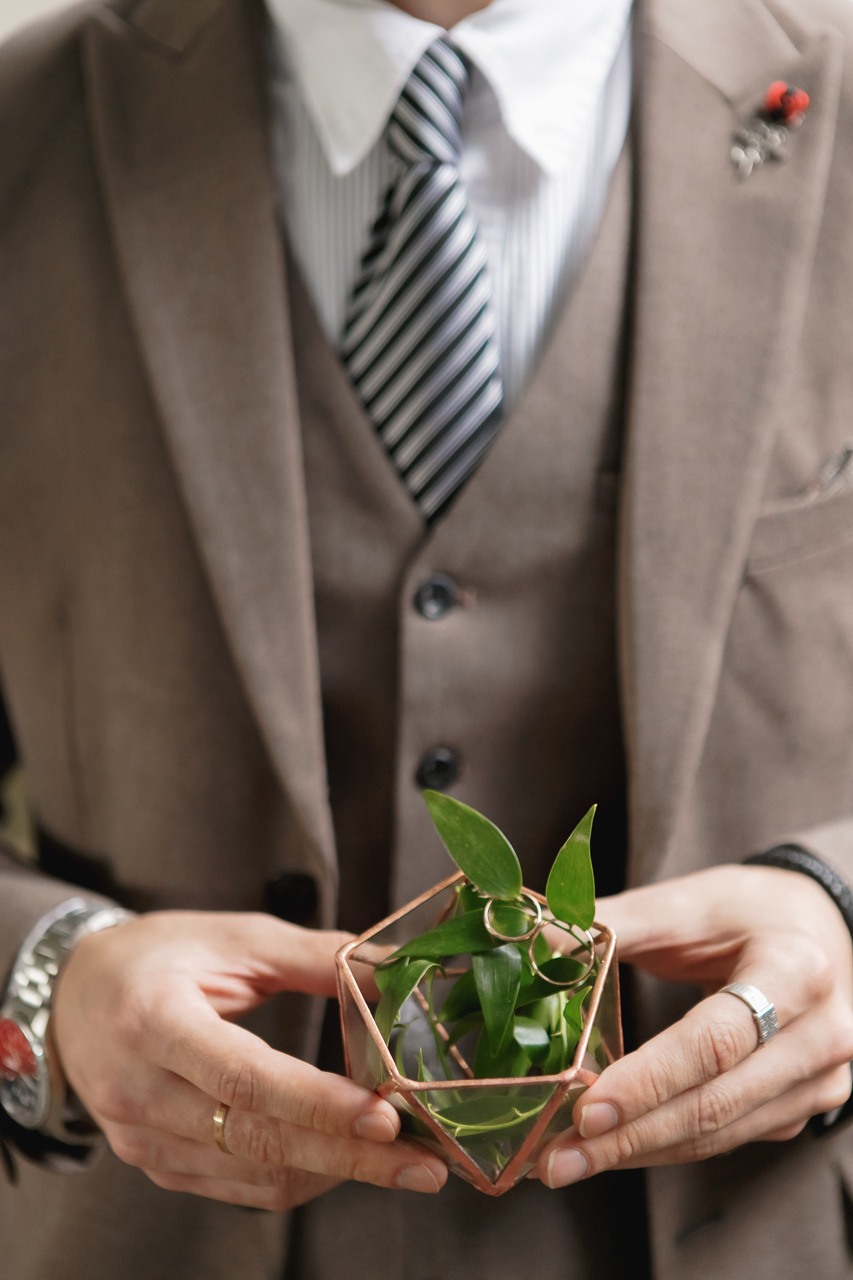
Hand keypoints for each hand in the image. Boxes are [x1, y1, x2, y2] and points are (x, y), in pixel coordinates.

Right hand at [53, 911, 446, 1207]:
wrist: (73, 993)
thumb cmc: (159, 955)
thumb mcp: (235, 937)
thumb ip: (317, 956)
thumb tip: (399, 970)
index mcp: (154, 1021)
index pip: (243, 1078)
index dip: (318, 1104)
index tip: (386, 1118)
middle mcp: (139, 1091)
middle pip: (257, 1141)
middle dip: (351, 1158)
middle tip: (425, 1162)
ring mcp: (141, 1139)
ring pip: (254, 1177)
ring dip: (334, 1171)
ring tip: (401, 1159)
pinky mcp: (153, 1164)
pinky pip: (238, 1188)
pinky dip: (299, 1176)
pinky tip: (343, 1157)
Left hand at [535, 865, 852, 1187]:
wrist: (814, 924)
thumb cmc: (742, 911)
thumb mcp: (682, 904)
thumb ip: (609, 925)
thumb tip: (528, 940)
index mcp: (794, 970)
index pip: (715, 1041)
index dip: (648, 1081)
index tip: (584, 1110)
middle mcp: (821, 1034)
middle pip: (715, 1103)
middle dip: (628, 1137)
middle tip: (556, 1159)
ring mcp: (820, 1079)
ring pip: (721, 1134)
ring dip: (640, 1153)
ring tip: (569, 1162)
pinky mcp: (805, 1106)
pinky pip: (729, 1138)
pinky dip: (666, 1146)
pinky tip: (614, 1148)